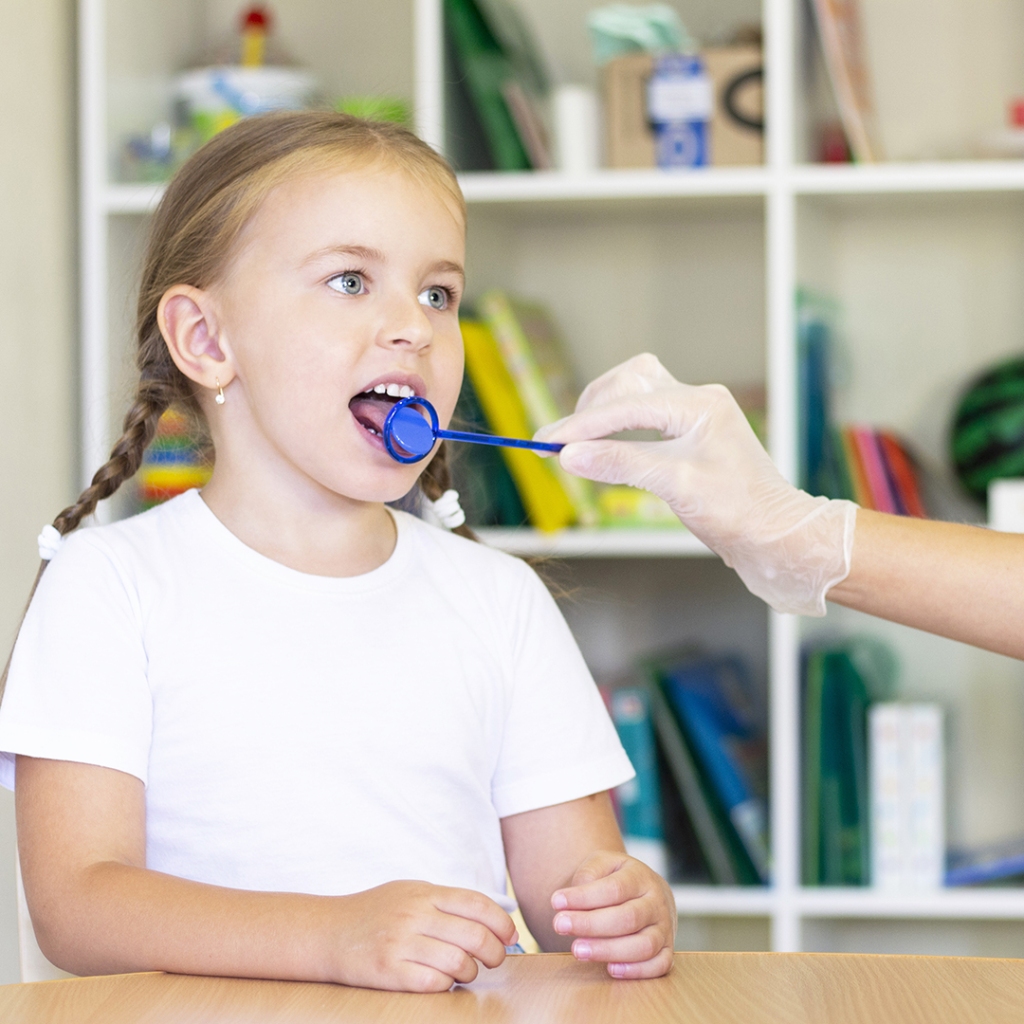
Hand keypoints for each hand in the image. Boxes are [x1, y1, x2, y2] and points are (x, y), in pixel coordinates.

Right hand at [331, 880, 517, 991]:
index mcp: (424, 893)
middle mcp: (414, 914)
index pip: (477, 904)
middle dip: (495, 952)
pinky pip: (434, 983)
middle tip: (494, 960)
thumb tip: (492, 919)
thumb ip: (446, 902)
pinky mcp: (388, 971)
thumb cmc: (375, 913)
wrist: (327, 932)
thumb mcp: (410, 892)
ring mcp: (401, 942)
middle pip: (474, 935)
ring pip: (459, 962)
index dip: (501, 922)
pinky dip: (446, 985)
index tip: (509, 936)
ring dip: (471, 972)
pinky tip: (442, 981)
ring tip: (465, 971)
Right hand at [535, 354, 856, 615]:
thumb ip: (620, 463)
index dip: (581, 425)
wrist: (777, 538)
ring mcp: (698, 416)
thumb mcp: (674, 485)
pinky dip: (620, 427)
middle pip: (629, 381)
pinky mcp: (695, 434)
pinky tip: (606, 448)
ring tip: (579, 441)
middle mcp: (699, 401)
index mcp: (699, 405)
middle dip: (592, 408)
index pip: (625, 406)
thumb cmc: (738, 513)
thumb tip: (569, 454)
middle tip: (560, 440)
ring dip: (605, 412)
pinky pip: (647, 415)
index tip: (546, 442)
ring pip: (638, 392)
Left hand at [550, 851, 675, 978]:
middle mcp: (657, 902)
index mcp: (640, 876)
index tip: (556, 902)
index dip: (584, 897)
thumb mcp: (601, 864)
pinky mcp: (666, 950)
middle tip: (560, 925)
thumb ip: (588, 875)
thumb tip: (573, 898)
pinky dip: (637, 971)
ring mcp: (665, 928)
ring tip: (577, 950)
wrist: (643, 890)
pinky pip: (660, 965)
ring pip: (644, 945)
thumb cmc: (616, 878)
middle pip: (627, 918)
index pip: (614, 889)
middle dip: (590, 925)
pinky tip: (611, 969)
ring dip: (608, 950)